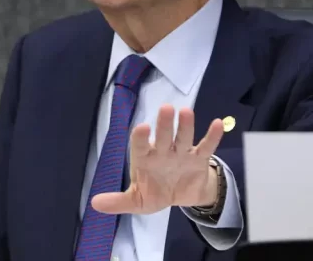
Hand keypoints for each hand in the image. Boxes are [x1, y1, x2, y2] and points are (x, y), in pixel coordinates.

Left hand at [91, 104, 224, 214]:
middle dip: (164, 124)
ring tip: (186, 111)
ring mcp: (182, 153)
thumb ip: (118, 201)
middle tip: (166, 108)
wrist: (182, 195)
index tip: (142, 127)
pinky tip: (218, 123)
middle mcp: (163, 152)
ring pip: (184, 137)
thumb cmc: (156, 191)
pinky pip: (206, 146)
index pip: (140, 146)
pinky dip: (212, 136)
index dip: (140, 137)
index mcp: (145, 159)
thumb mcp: (137, 201)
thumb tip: (94, 203)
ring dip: (185, 125)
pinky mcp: (199, 159)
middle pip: (164, 136)